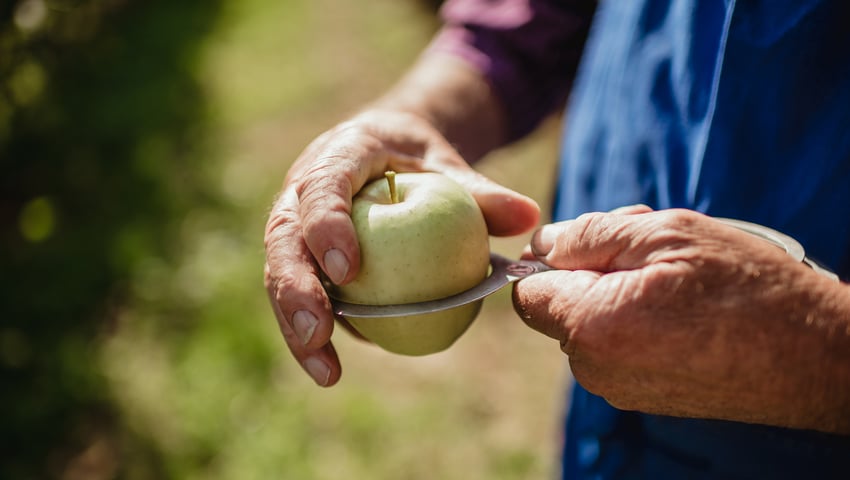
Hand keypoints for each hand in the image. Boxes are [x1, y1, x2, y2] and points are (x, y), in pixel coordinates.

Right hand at [265, 110, 539, 385]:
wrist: (386, 156)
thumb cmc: (419, 160)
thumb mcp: (450, 167)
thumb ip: (481, 192)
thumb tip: (528, 216)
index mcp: (340, 154)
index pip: (323, 186)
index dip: (327, 225)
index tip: (349, 268)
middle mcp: (302, 189)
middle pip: (283, 239)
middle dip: (296, 288)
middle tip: (319, 332)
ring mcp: (295, 226)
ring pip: (280, 275)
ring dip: (296, 326)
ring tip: (326, 371)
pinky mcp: (301, 258)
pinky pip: (302, 295)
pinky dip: (314, 333)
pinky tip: (334, 367)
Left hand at [512, 208, 849, 431]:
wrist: (815, 355)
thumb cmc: (747, 288)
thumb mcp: (666, 233)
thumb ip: (589, 235)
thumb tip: (543, 243)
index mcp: (593, 326)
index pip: (528, 292)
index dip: (548, 260)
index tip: (585, 243)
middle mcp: (597, 368)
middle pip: (560, 307)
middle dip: (590, 271)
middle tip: (648, 249)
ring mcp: (622, 388)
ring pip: (591, 325)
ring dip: (617, 292)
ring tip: (677, 276)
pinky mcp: (646, 396)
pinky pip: (618, 348)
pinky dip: (636, 320)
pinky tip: (684, 305)